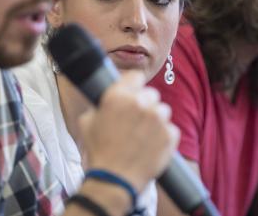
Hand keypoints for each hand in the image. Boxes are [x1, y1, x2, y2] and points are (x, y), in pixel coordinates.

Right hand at [79, 71, 178, 191]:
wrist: (114, 181)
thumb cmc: (98, 153)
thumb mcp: (87, 122)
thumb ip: (101, 105)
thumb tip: (108, 100)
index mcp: (117, 96)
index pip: (136, 76)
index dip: (134, 85)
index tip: (134, 92)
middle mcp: (140, 103)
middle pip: (151, 94)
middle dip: (145, 105)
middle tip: (136, 122)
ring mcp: (157, 119)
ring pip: (162, 111)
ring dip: (155, 120)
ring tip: (143, 137)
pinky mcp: (170, 135)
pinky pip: (171, 129)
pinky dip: (164, 137)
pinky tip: (151, 147)